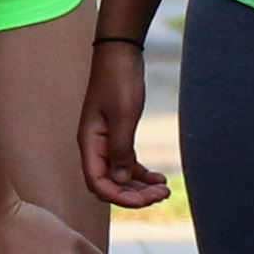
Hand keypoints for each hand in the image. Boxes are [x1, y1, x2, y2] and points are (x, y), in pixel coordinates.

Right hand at [80, 29, 168, 210]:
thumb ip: (120, 150)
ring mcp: (106, 143)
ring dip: (140, 187)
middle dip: (134, 195)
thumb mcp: (123, 116)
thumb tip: (119, 182)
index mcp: (90, 143)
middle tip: (162, 195)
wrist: (120, 54)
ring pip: (120, 177)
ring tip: (163, 190)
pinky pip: (127, 164)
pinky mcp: (118, 136)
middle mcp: (95, 147)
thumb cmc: (119, 81)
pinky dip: (141, 174)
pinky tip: (159, 178)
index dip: (120, 197)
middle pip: (110, 184)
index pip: (98, 183)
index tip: (145, 200)